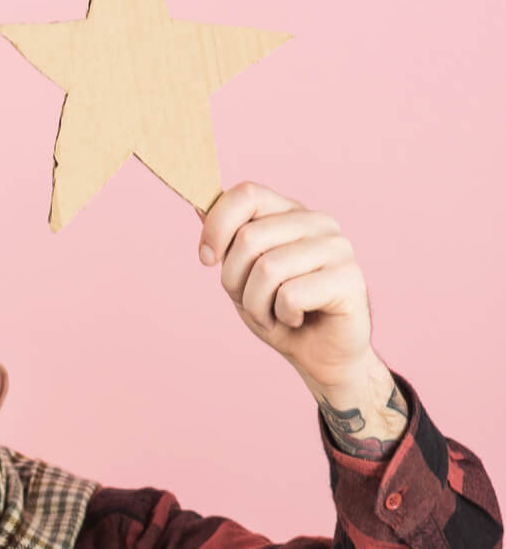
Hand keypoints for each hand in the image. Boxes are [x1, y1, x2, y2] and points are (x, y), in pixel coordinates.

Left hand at [199, 184, 394, 433]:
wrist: (319, 353)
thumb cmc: (278, 312)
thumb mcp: (240, 276)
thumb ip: (226, 241)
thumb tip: (199, 206)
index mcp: (290, 213)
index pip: (246, 194)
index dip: (215, 228)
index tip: (206, 260)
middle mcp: (318, 222)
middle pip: (249, 237)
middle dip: (234, 280)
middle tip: (252, 301)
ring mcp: (338, 247)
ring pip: (268, 268)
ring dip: (256, 304)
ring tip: (273, 313)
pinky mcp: (349, 277)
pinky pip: (290, 294)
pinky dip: (281, 315)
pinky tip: (296, 318)